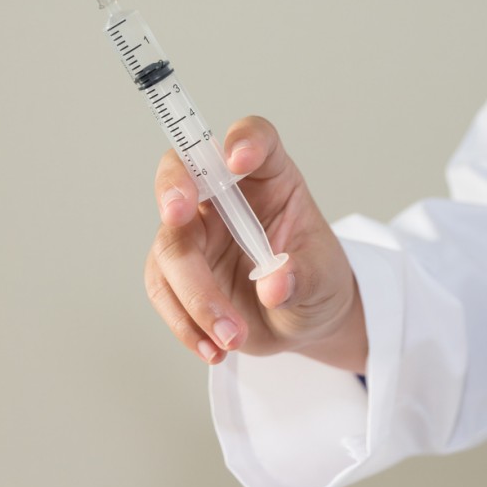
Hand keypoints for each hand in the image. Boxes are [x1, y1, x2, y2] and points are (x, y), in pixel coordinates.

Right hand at [144, 116, 367, 373]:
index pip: (255, 139)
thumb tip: (274, 283)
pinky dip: (184, 322)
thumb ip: (301, 278)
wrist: (304, 321)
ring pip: (170, 245)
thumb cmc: (318, 281)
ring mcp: (197, 231)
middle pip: (185, 173)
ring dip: (195, 294)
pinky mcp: (177, 271)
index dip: (243, 139)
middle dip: (174, 187)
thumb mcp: (324, 280)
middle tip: (176, 210)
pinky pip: (162, 289)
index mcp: (271, 178)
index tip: (241, 157)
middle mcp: (227, 197)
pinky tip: (214, 348)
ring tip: (233, 336)